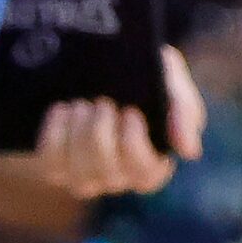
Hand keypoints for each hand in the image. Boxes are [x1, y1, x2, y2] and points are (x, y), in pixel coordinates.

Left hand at [33, 45, 205, 198]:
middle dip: (101, 135)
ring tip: (83, 103)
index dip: (135, 146)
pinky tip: (63, 109)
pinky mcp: (57, 169)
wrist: (102, 64)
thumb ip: (184, 111)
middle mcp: (121, 177)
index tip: (131, 112)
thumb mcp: (171, 81)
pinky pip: (51, 166)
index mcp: (155, 162)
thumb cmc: (147, 76)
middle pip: (108, 173)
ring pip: (79, 175)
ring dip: (79, 135)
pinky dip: (55, 136)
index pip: (147, 174)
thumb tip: (190, 152)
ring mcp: (87, 177)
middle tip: (102, 101)